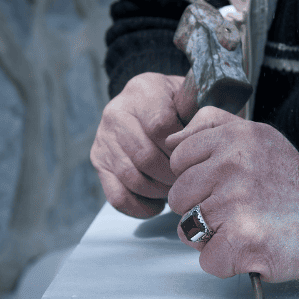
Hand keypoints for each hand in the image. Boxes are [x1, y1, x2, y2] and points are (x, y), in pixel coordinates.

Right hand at [91, 73, 194, 217]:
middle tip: (189, 180)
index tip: (195, 156)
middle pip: (145, 157)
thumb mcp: (191, 98)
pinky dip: (139, 207)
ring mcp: (104, 138)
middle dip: (172, 175)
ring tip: (176, 189)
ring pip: (132, 178)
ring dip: (159, 191)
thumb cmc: (177, 105)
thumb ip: (198, 112)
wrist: (149, 102)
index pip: (160, 127)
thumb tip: (199, 132)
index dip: (181, 148)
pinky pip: (116, 196)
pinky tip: (157, 204)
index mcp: (143, 91)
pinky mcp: (98, 162)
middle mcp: (117, 113)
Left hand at [165, 107, 298, 281]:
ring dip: (210, 236)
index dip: (197, 177)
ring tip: (240, 227)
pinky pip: (206, 259)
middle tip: (234, 208)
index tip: (221, 183)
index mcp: (234, 139)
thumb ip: (210, 125)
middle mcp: (232, 168)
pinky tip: (246, 247)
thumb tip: (171, 139)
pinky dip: (224, 261)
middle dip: (200, 207)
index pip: (179, 160)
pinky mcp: (239, 241)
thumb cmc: (289, 183)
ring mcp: (234, 205)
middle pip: (178, 196)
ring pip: (188, 229)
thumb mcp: (256, 135)